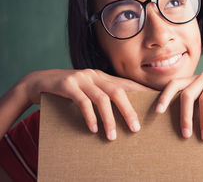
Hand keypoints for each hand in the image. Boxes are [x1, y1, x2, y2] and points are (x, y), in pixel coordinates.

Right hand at [21, 69, 153, 139]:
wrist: (36, 83)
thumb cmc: (66, 92)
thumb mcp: (87, 92)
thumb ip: (101, 98)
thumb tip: (120, 115)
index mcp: (102, 76)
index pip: (126, 85)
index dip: (142, 93)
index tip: (156, 102)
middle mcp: (94, 75)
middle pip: (118, 92)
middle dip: (128, 111)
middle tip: (135, 129)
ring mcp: (80, 78)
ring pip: (101, 98)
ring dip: (109, 119)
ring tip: (112, 136)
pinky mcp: (67, 84)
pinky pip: (82, 101)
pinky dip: (90, 116)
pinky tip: (94, 128)